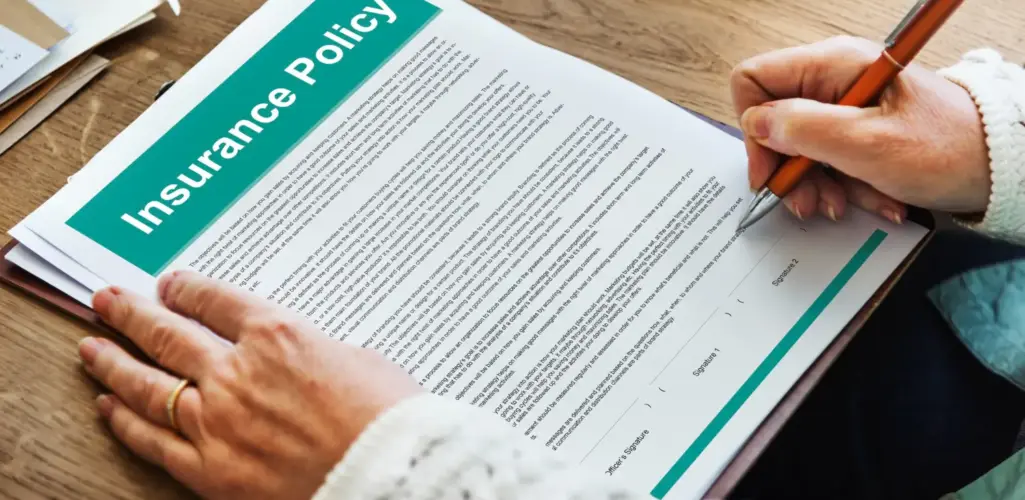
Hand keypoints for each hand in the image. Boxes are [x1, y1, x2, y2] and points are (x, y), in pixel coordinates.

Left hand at [77, 271, 422, 498]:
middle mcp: (237, 372)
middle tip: (107, 300)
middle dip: (132, 313)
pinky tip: (110, 407)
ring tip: (92, 348)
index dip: (186, 288)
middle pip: (168, 334)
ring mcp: (217, 421)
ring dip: (114, 362)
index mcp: (277, 334)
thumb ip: (313, 351)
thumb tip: (297, 355)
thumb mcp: (358, 360)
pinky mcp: (211, 470)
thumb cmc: (387, 419)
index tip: (169, 284)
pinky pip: (155, 441)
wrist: (387, 475)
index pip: (215, 300)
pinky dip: (126, 422)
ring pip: (148, 384)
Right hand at [730, 36, 990, 221]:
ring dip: (819, 184)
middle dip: (791, 169)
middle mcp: (834, 79)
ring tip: (846, 203)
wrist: (1000, 166)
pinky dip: (845, 184)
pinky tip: (870, 198)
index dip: (754, 128)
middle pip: (776, 121)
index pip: (755, 81)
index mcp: (833, 66)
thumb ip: (804, 130)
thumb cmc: (947, 148)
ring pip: (801, 147)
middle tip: (809, 201)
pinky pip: (830, 159)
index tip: (771, 170)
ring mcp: (846, 105)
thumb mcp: (867, 144)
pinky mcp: (859, 129)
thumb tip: (758, 125)